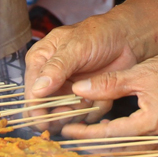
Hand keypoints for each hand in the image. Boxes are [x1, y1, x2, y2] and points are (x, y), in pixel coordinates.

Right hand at [24, 14, 138, 128]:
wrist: (126, 39)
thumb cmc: (99, 35)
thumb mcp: (76, 47)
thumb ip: (56, 68)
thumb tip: (37, 89)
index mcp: (40, 60)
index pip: (31, 91)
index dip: (36, 109)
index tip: (45, 121)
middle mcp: (51, 77)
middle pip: (46, 108)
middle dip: (60, 113)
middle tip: (74, 109)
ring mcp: (68, 89)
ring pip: (66, 115)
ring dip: (80, 111)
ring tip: (91, 98)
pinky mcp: (85, 98)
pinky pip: (85, 115)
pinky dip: (95, 109)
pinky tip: (102, 97)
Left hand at [58, 45, 157, 145]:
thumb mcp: (142, 72)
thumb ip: (109, 84)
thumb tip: (80, 90)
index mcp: (151, 124)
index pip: (108, 136)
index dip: (84, 134)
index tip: (67, 131)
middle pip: (117, 152)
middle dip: (92, 146)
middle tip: (71, 138)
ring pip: (129, 153)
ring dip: (108, 147)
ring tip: (88, 137)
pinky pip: (142, 149)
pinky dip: (125, 145)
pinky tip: (115, 133)